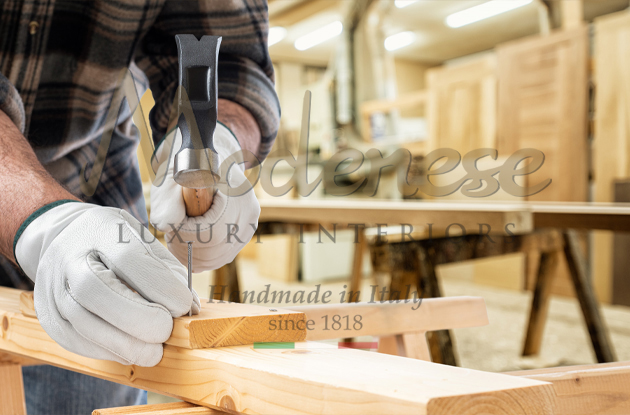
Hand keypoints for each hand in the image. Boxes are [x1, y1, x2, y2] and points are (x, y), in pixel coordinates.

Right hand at [15, 203, 199, 366]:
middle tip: (166, 331)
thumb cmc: (117, 242)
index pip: (127, 259)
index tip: (184, 306)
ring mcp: (53, 288)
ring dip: (125, 344)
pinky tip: (130, 350)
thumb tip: (191, 309)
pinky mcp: (48, 315)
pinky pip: (75, 340)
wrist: (66, 238)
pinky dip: (108, 351)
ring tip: (154, 351)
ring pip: (83, 322)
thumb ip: (169, 271)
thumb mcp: (144, 239)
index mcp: (100, 231)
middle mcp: (69, 258)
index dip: (159, 286)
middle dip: (139, 318)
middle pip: (96, 291)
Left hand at [150, 123, 259, 271]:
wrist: (204, 160)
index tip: (171, 228)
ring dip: (195, 255)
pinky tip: (191, 245)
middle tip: (171, 237)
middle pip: (218, 247)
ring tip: (179, 240)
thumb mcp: (171, 180)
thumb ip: (167, 202)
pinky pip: (224, 255)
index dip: (186, 236)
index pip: (212, 231)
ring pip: (221, 255)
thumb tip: (165, 225)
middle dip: (188, 248)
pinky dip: (205, 257)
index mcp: (235, 192)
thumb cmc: (185, 169)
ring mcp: (250, 223)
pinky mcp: (245, 233)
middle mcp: (248, 209)